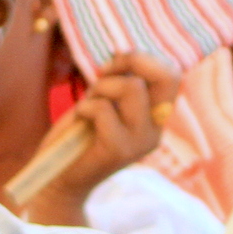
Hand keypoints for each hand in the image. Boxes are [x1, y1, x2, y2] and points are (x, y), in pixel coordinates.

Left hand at [15, 52, 178, 223]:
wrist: (59, 178)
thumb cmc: (80, 135)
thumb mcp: (106, 101)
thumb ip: (121, 82)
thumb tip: (124, 55)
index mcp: (157, 118)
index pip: (173, 75)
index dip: (144, 58)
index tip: (113, 66)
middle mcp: (156, 130)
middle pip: (166, 76)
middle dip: (132, 61)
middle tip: (102, 73)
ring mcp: (140, 142)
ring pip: (132, 88)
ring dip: (102, 87)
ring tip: (88, 105)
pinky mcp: (119, 150)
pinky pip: (103, 109)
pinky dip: (84, 107)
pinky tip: (80, 121)